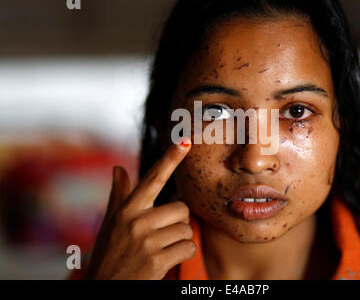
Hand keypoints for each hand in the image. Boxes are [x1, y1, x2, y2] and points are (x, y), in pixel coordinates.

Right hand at [84, 137, 194, 278]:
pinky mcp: (156, 260)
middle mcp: (136, 221)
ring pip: (187, 228)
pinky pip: (188, 247)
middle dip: (177, 222)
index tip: (185, 142)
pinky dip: (182, 255)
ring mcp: (146, 241)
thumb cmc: (109, 253)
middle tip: (161, 236)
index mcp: (127, 209)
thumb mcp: (111, 223)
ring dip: (180, 240)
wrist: (102, 289)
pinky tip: (165, 261)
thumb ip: (119, 195)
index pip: (153, 179)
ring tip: (160, 249)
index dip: (170, 159)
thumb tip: (117, 168)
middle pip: (181, 208)